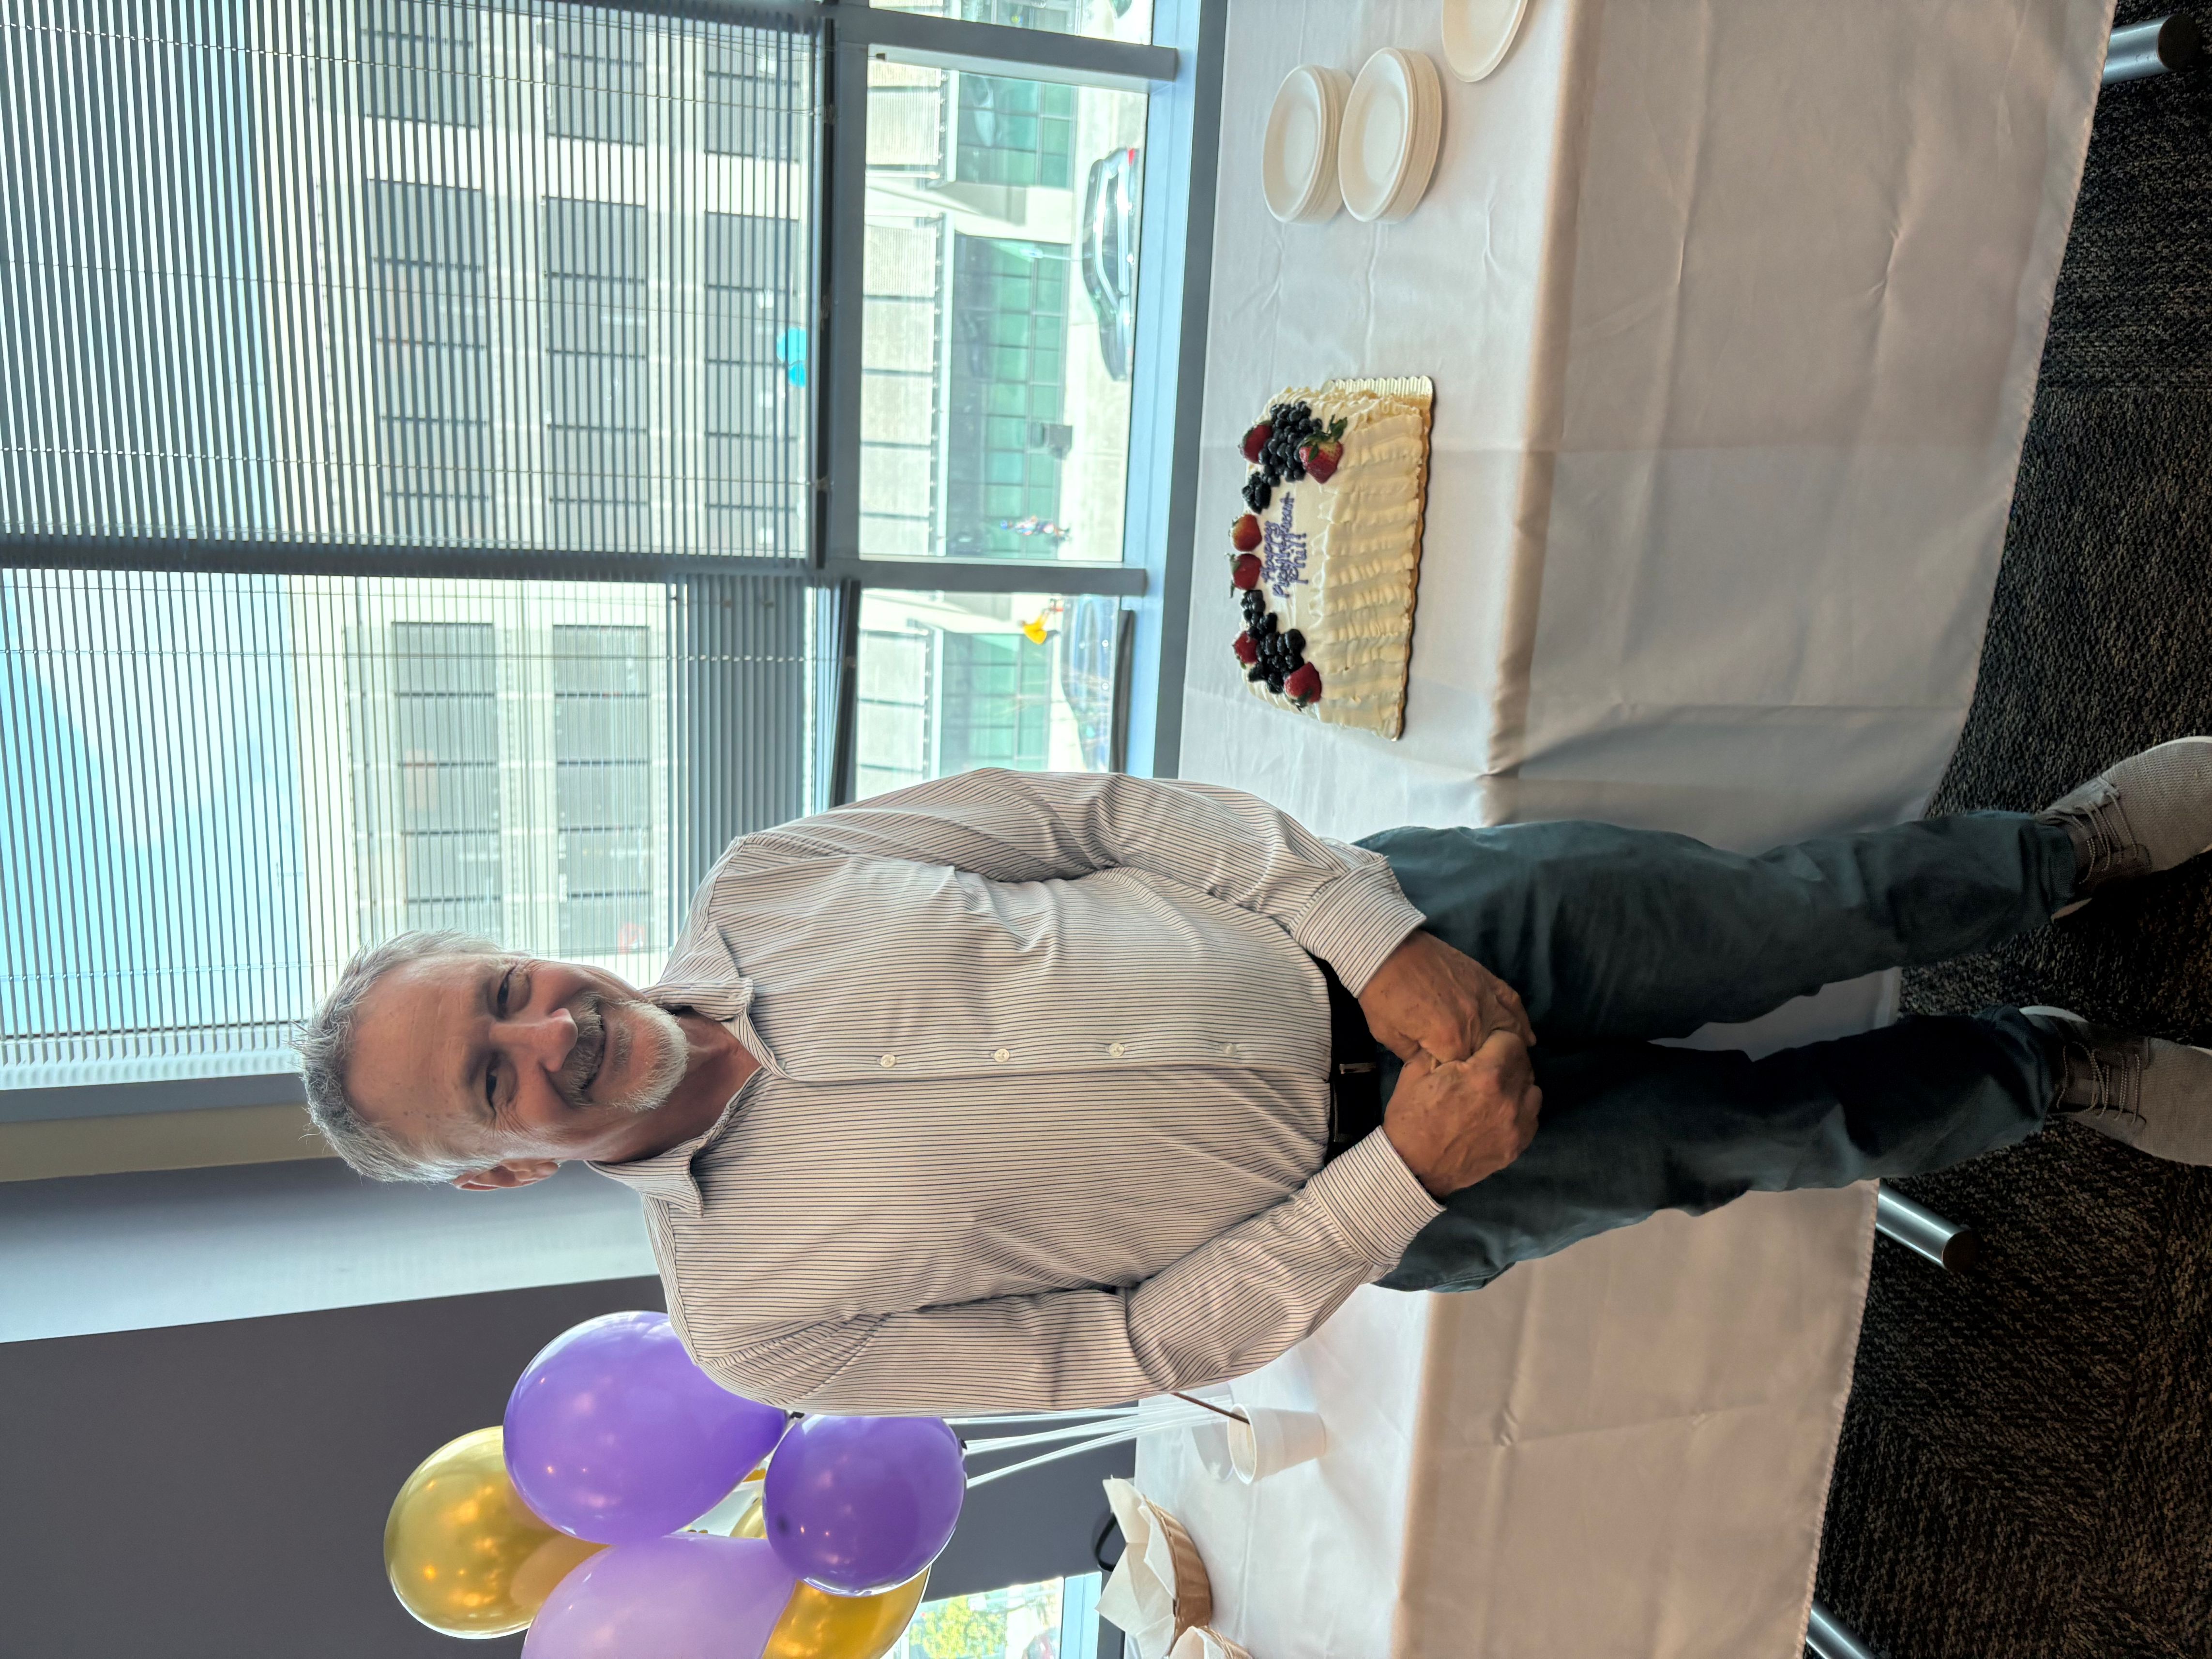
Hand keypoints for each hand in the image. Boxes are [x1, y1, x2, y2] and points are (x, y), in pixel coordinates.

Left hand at [1357, 930, 1533, 1065]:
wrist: (1384, 951)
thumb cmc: (1382, 996)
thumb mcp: (1390, 1037)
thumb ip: (1416, 1060)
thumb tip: (1434, 1070)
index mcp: (1451, 1040)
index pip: (1469, 1072)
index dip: (1466, 1082)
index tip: (1465, 1089)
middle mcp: (1475, 1020)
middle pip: (1497, 1053)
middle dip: (1496, 1069)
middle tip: (1495, 1082)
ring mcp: (1484, 996)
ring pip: (1512, 1028)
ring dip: (1516, 1048)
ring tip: (1518, 1064)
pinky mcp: (1485, 978)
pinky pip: (1511, 1001)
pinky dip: (1521, 1018)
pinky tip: (1528, 1036)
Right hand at [1381, 1033, 1541, 1197]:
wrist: (1413, 1169)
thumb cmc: (1411, 1118)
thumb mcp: (1416, 1071)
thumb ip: (1445, 1047)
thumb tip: (1463, 1034)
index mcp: (1485, 1075)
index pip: (1511, 1039)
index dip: (1495, 1039)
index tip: (1482, 1046)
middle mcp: (1509, 1098)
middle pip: (1524, 1063)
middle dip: (1506, 1059)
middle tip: (1485, 1065)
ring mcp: (1517, 1125)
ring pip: (1532, 1089)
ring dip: (1517, 1084)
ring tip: (1495, 1089)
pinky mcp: (1518, 1146)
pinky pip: (1531, 1117)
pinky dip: (1519, 1109)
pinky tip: (1499, 1111)